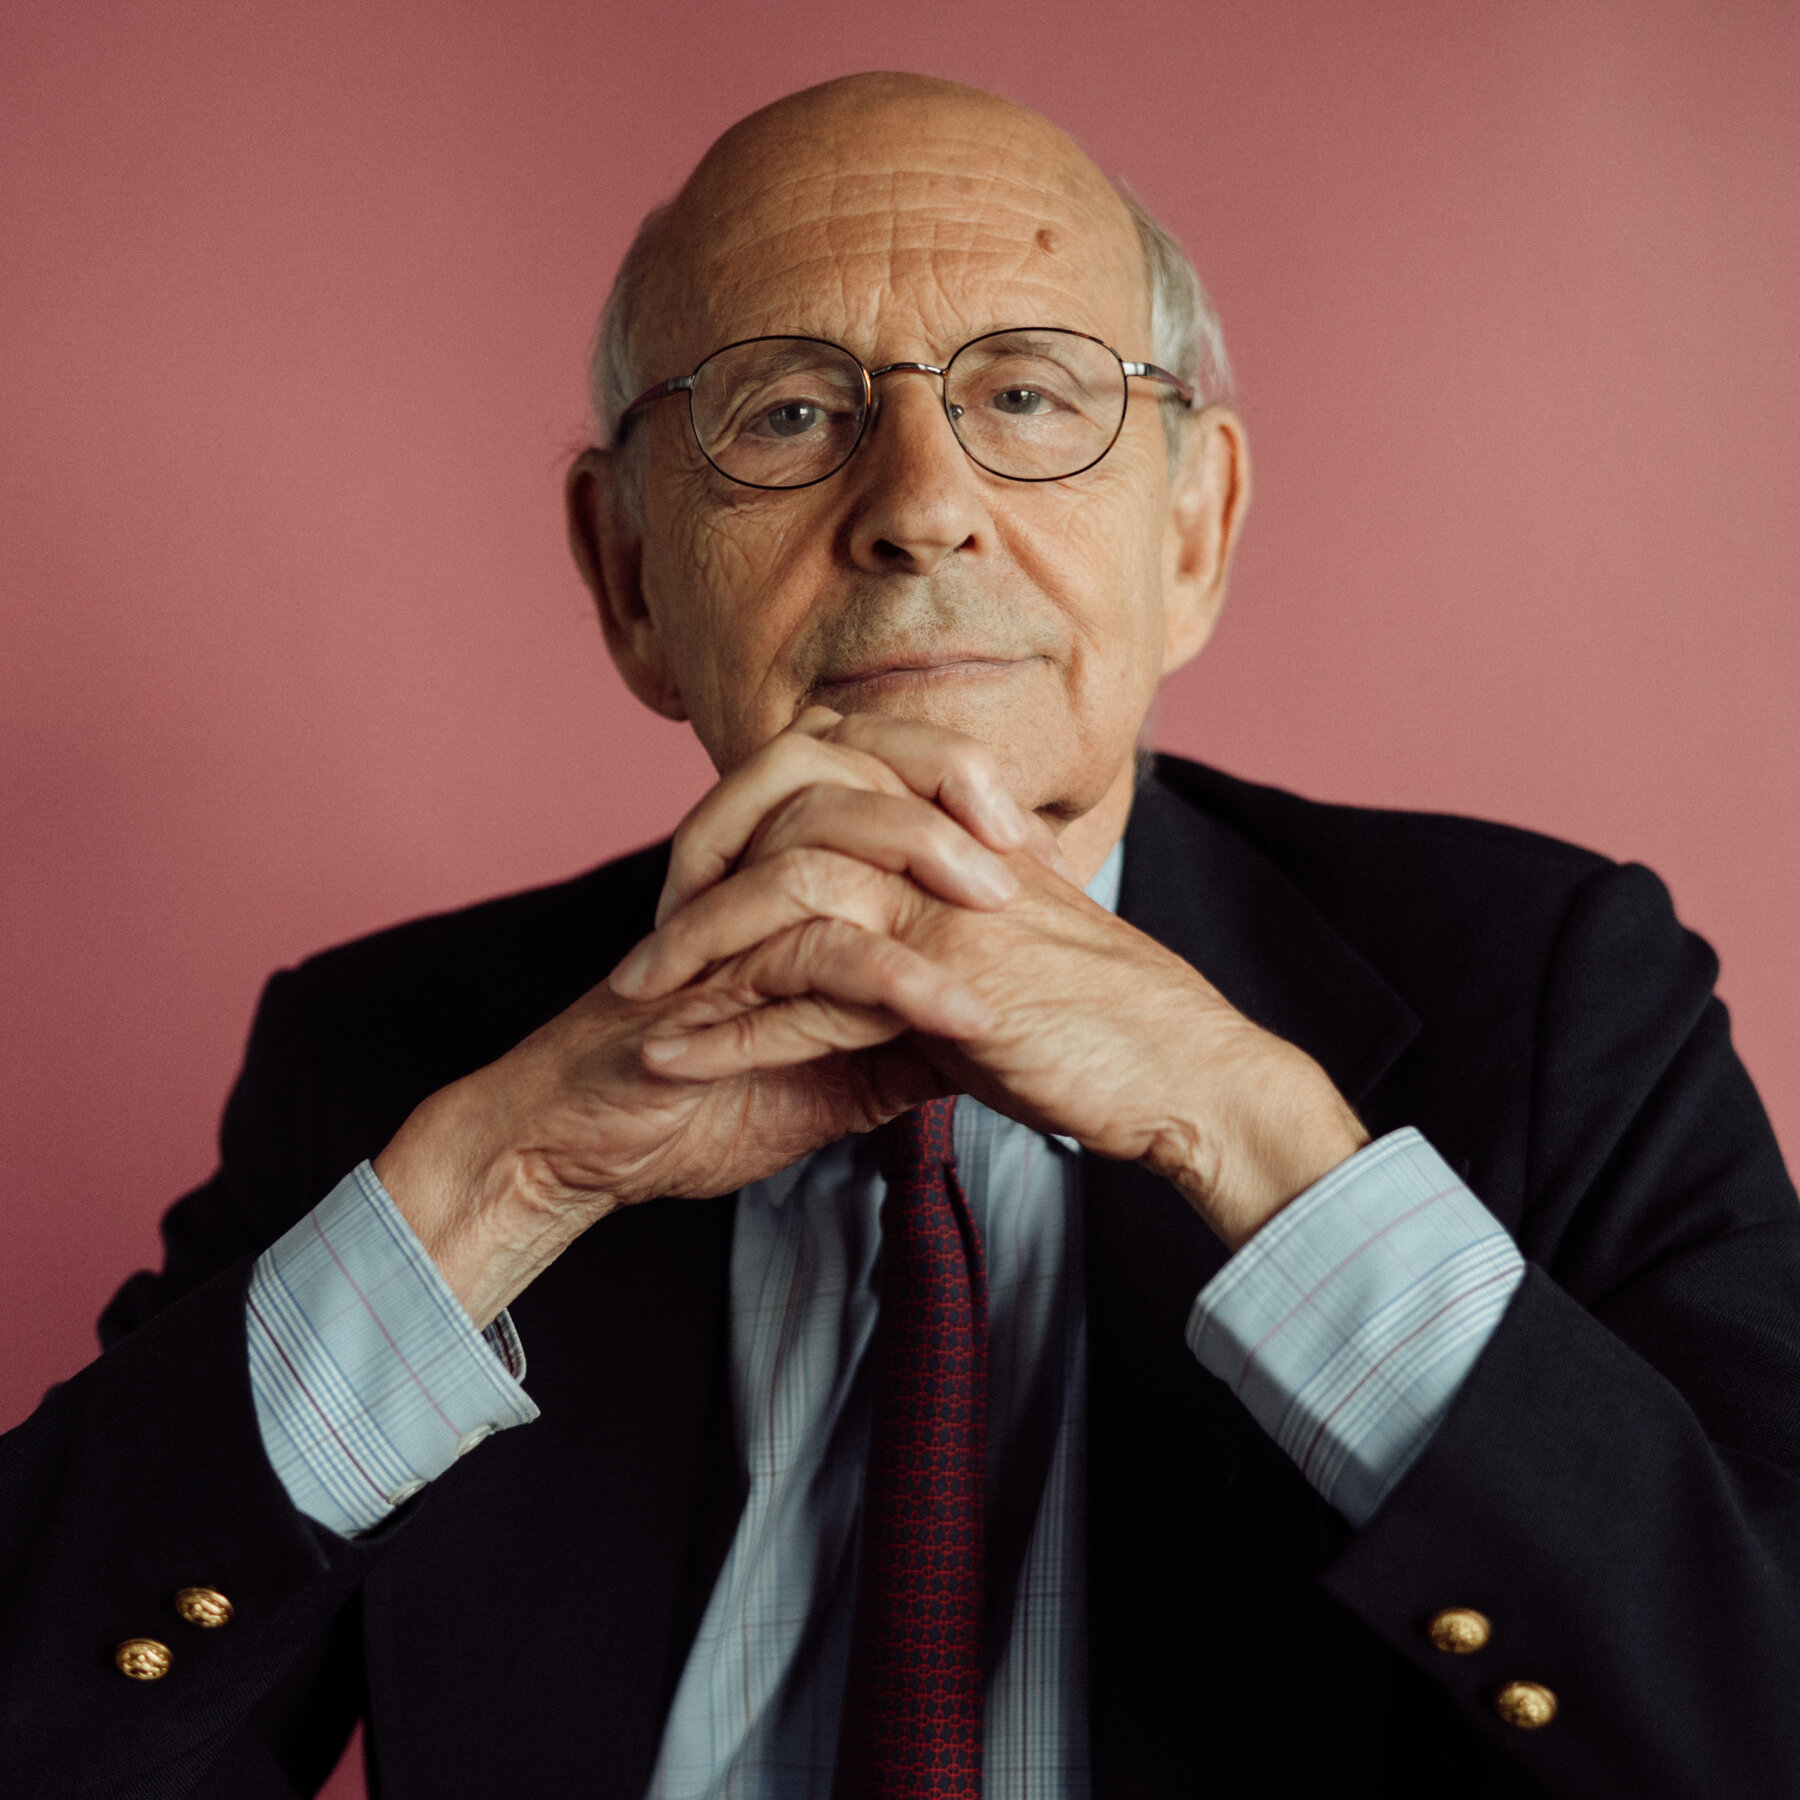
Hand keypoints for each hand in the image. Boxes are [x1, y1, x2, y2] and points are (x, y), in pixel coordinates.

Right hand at [374, 709, 1047, 1323]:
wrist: (589, 1149)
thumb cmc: (699, 1099)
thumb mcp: (831, 1066)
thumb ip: (900, 1035)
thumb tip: (992, 1034)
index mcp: (776, 875)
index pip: (867, 772)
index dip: (952, 782)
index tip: (1037, 843)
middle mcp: (745, 876)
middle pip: (847, 764)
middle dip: (947, 792)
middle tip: (1032, 854)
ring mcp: (723, 923)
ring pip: (827, 841)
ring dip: (929, 868)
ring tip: (1009, 911)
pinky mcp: (711, 984)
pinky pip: (815, 957)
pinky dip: (899, 980)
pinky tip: (966, 1018)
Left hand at [621, 721, 1367, 1250]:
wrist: (1190, 1071)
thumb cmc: (1107, 1020)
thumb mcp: (1014, 946)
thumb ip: (943, 921)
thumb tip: (873, 941)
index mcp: (955, 833)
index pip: (820, 793)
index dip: (739, 838)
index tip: (688, 901)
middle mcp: (942, 854)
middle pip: (781, 831)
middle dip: (695, 889)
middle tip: (639, 953)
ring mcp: (943, 912)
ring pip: (783, 902)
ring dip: (697, 958)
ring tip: (634, 1010)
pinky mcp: (945, 987)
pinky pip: (810, 996)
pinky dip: (733, 1031)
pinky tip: (679, 1061)